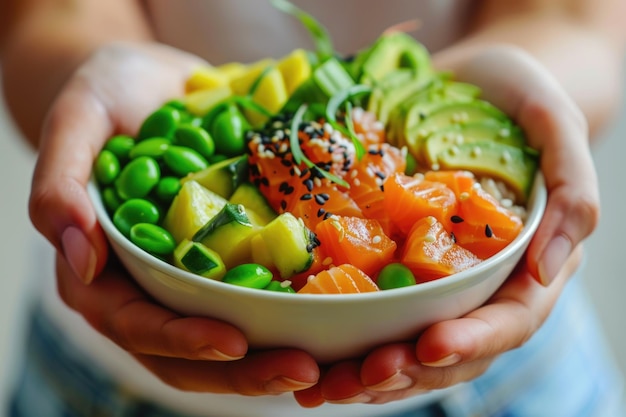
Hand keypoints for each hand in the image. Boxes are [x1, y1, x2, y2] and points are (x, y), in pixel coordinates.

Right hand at [29, 42, 318, 393]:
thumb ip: (61, 186)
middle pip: (187, 349)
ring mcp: (190, 273)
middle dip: (241, 370)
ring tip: (322, 363)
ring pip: (226, 334)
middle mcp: (148, 283)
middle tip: (301, 371)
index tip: (234, 342)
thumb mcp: (77, 122)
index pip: (136, 323)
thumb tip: (81, 258)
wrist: (151, 81)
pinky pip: (255, 293)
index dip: (181, 339)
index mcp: (102, 269)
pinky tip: (328, 315)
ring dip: (272, 355)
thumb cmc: (106, 96)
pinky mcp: (227, 255)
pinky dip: (287, 312)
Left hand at [294, 45, 598, 405]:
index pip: (507, 320)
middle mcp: (476, 281)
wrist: (469, 80)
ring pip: (405, 339)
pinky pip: (369, 303)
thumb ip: (571, 194)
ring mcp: (430, 273)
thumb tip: (548, 269)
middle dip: (406, 368)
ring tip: (324, 385)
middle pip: (450, 346)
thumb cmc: (521, 98)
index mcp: (525, 264)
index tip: (430, 345)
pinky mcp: (391, 256)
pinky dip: (343, 332)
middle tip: (360, 376)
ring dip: (366, 369)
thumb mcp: (555, 126)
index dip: (472, 339)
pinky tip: (310, 351)